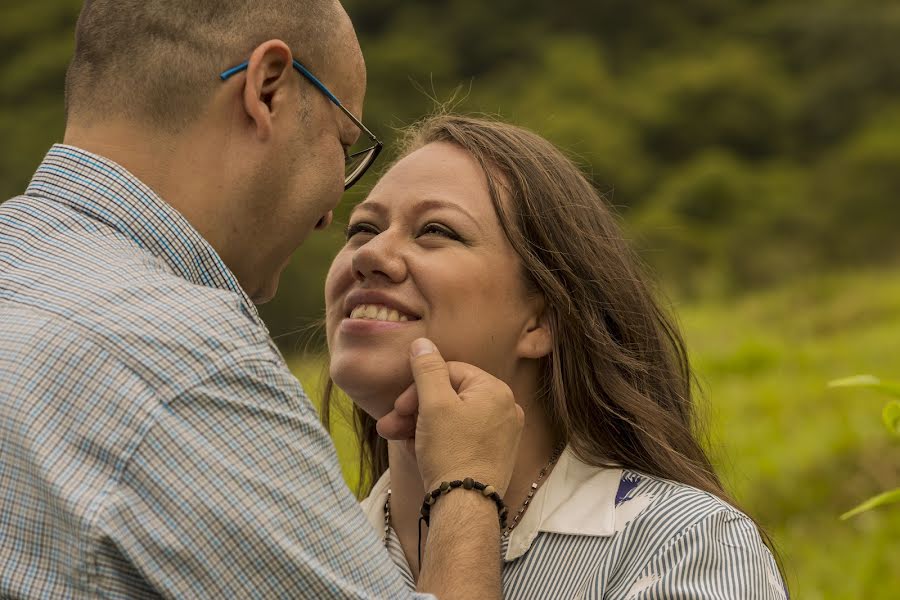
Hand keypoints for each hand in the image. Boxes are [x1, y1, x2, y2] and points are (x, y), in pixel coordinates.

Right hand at [376, 338, 523, 494]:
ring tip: (394, 438)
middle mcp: (505, 409)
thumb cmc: (451, 452)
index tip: (397, 406)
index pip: (449, 372)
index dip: (418, 387)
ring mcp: (501, 434)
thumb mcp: (433, 404)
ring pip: (451, 418)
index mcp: (495, 390)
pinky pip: (460, 437)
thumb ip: (427, 369)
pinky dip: (436, 440)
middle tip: (388, 425)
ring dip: (419, 425)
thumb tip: (422, 343)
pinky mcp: (493, 455)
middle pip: (449, 397)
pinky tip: (414, 449)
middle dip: (414, 409)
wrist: (465, 507)